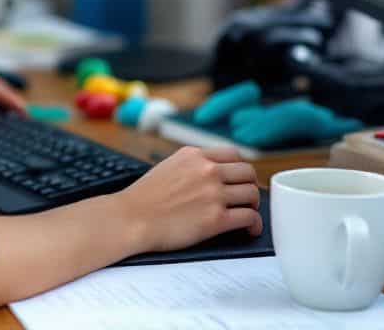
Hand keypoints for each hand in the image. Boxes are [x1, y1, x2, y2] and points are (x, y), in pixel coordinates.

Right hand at [113, 146, 262, 251]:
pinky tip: (249, 230)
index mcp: (194, 155)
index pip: (233, 154)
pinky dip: (254, 225)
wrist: (130, 219)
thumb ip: (191, 165)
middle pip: (248, 172)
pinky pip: (249, 218)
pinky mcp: (216, 219)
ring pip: (252, 194)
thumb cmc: (143, 198)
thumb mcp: (167, 166)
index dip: (240, 168)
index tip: (240, 179)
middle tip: (246, 198)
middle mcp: (207, 170)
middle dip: (250, 185)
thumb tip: (211, 173)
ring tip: (247, 213)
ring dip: (253, 205)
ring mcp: (213, 194)